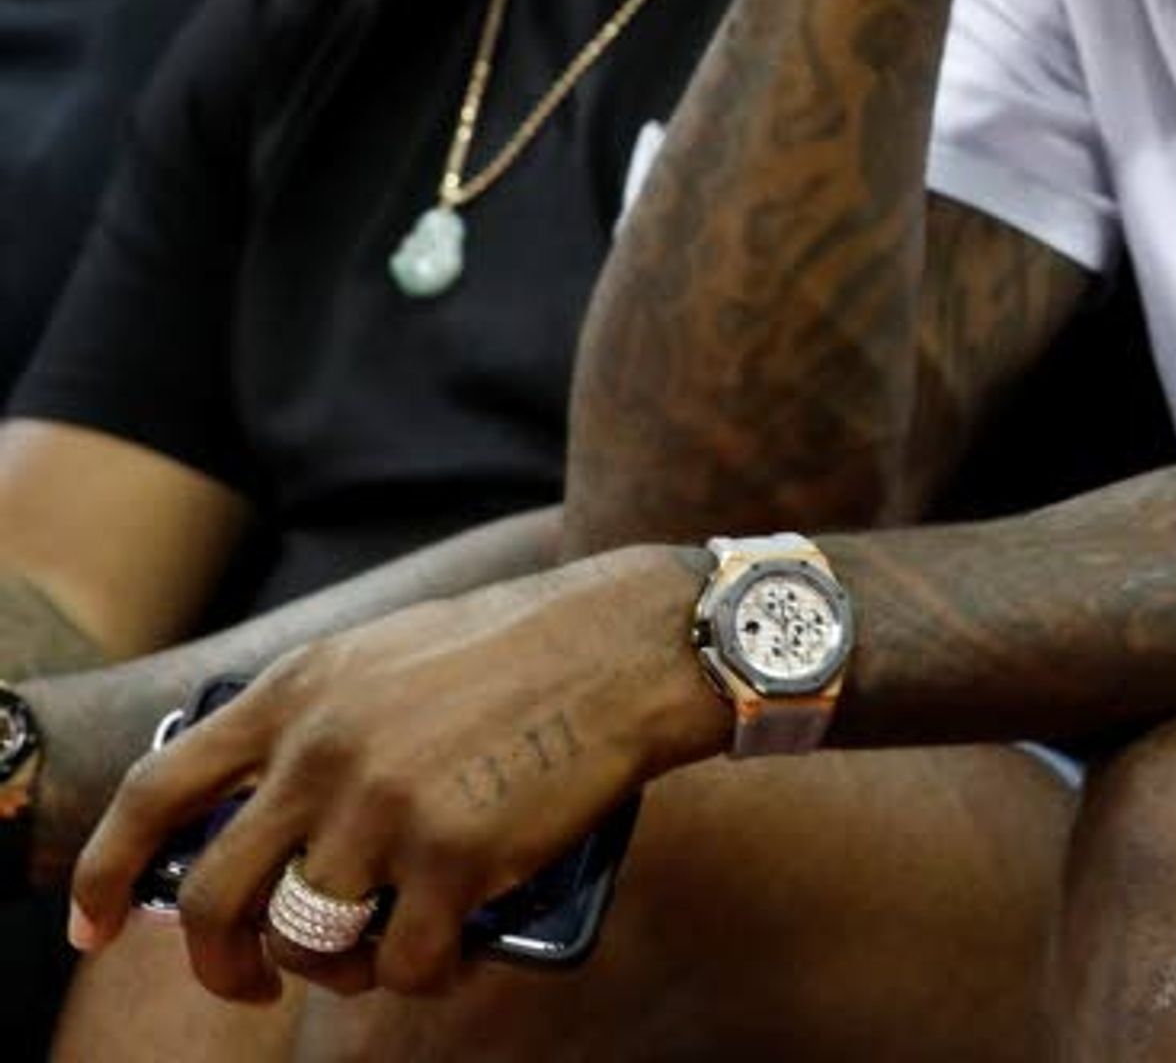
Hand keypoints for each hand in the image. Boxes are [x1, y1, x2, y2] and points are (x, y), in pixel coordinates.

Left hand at [67, 549, 723, 1003]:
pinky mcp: (454, 855)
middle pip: (216, 897)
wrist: (631, 643)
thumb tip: (259, 817)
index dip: (107, 872)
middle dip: (221, 965)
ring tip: (380, 957)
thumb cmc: (522, 648)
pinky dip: (423, 975)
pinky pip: (404, 962)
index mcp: (296, 692)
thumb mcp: (383, 655)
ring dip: (337, 970)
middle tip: (251, 983)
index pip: (155, 795)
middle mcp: (322, 751)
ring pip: (309, 940)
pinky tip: (453, 955)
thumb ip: (311, 721)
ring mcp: (383, 807)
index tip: (93, 927)